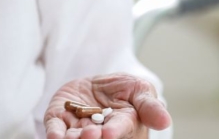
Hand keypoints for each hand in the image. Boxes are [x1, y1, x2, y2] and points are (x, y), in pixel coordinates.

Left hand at [44, 73, 171, 138]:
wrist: (98, 84)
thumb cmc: (124, 90)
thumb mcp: (140, 90)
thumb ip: (149, 105)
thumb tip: (165, 120)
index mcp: (124, 126)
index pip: (120, 130)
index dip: (114, 132)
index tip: (108, 132)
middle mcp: (101, 132)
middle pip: (97, 138)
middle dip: (92, 138)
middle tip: (90, 134)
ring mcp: (79, 128)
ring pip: (74, 138)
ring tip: (75, 136)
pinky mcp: (60, 121)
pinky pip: (55, 130)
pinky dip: (54, 134)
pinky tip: (54, 137)